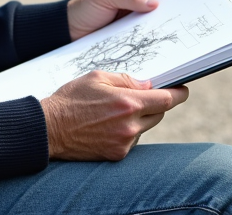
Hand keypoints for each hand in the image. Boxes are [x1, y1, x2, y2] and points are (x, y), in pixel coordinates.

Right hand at [40, 72, 188, 160]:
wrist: (50, 128)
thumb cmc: (71, 99)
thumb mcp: (97, 77)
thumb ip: (126, 80)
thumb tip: (147, 84)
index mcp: (128, 102)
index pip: (167, 99)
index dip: (178, 93)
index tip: (182, 90)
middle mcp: (130, 125)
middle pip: (159, 113)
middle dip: (153, 103)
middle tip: (139, 96)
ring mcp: (124, 142)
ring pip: (145, 127)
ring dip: (139, 118)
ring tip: (113, 111)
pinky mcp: (117, 154)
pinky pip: (132, 139)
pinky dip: (126, 131)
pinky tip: (107, 125)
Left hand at [67, 0, 174, 40]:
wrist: (67, 31)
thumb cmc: (82, 8)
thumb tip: (155, 3)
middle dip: (167, 5)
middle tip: (180, 14)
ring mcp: (129, 13)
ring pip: (150, 15)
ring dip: (159, 21)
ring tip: (172, 29)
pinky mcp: (127, 29)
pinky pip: (143, 29)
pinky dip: (150, 33)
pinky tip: (157, 39)